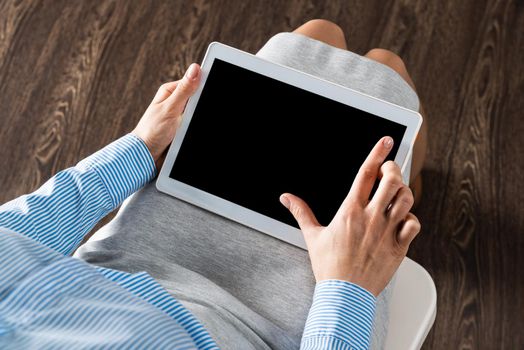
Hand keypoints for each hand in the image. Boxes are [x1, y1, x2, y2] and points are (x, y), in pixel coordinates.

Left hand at [132, 63, 200, 168]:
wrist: (145, 155)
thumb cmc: (151, 131)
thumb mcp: (170, 108)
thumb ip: (184, 90)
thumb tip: (195, 68)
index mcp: (171, 91)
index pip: (194, 82)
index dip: (205, 85)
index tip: (214, 89)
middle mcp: (176, 101)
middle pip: (199, 98)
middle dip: (202, 106)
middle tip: (193, 117)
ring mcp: (180, 115)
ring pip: (199, 112)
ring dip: (198, 119)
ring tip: (190, 127)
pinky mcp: (183, 127)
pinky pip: (195, 123)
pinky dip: (196, 126)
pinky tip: (192, 131)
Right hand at [280, 136, 420, 295]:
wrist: (345, 293)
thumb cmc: (329, 266)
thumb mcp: (313, 236)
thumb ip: (301, 212)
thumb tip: (287, 198)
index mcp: (350, 211)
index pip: (366, 173)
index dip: (378, 153)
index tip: (386, 141)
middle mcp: (371, 217)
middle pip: (392, 180)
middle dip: (393, 169)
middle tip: (389, 171)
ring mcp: (387, 231)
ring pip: (406, 199)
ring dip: (403, 191)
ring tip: (396, 194)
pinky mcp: (399, 247)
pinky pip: (414, 224)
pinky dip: (411, 218)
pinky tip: (402, 220)